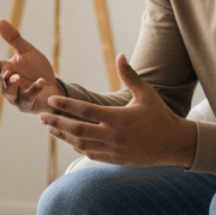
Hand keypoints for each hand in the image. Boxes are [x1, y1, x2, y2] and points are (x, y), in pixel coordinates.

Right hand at [0, 18, 59, 113]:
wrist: (53, 87)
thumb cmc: (37, 69)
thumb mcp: (26, 51)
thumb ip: (13, 38)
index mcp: (3, 69)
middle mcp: (5, 84)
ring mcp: (15, 96)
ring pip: (7, 92)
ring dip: (10, 84)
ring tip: (15, 76)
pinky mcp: (27, 104)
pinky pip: (28, 98)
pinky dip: (34, 89)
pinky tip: (40, 81)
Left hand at [40, 54, 197, 166]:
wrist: (174, 144)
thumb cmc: (160, 116)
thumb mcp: (146, 94)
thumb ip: (129, 76)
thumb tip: (120, 55)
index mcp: (118, 118)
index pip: (85, 110)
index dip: (65, 105)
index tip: (50, 100)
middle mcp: (113, 135)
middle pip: (76, 129)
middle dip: (56, 122)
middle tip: (41, 116)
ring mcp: (113, 150)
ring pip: (80, 144)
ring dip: (62, 136)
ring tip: (49, 128)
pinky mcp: (114, 159)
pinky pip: (90, 154)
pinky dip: (76, 146)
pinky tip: (67, 140)